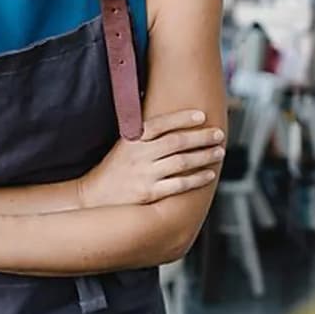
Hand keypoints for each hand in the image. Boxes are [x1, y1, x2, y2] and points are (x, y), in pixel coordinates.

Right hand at [76, 109, 225, 208]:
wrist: (95, 198)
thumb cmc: (114, 170)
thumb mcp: (124, 146)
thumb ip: (144, 133)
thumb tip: (170, 119)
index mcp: (133, 139)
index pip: (162, 123)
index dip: (183, 118)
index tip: (202, 115)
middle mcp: (139, 155)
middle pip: (177, 142)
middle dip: (202, 137)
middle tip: (219, 134)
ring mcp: (144, 175)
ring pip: (182, 162)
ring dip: (204, 156)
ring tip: (219, 152)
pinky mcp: (149, 194)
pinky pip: (179, 184)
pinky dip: (197, 179)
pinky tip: (209, 174)